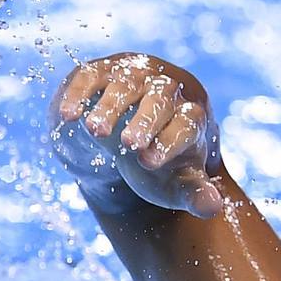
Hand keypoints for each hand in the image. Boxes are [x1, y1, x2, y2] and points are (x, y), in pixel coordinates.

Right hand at [50, 52, 223, 217]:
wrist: (129, 138)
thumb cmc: (158, 164)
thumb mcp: (177, 183)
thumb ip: (195, 194)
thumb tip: (212, 207)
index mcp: (190, 118)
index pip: (186, 124)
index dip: (169, 140)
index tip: (149, 162)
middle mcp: (165, 91)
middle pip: (160, 99)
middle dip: (145, 120)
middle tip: (130, 144)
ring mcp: (133, 78)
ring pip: (125, 85)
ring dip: (110, 106)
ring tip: (96, 131)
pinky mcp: (102, 73)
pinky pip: (91, 77)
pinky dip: (80, 93)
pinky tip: (69, 115)